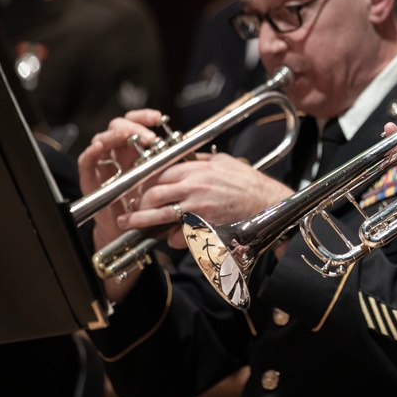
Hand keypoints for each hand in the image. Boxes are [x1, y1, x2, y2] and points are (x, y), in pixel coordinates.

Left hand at [117, 152, 293, 250]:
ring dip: (141, 221)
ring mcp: (198, 208)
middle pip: (154, 194)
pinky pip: (180, 235)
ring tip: (129, 223)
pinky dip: (175, 238)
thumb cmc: (248, 183)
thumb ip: (202, 160)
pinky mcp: (205, 227)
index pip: (160, 174)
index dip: (147, 183)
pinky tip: (173, 238)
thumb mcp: (224, 162)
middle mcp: (194, 187)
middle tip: (131, 209)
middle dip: (139, 203)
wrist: (267, 202)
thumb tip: (187, 158)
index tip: (141, 189)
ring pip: (159, 215)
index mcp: (197, 169)